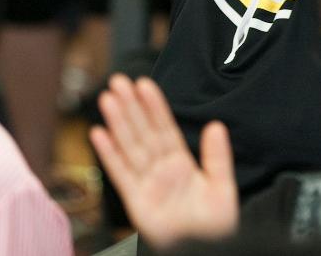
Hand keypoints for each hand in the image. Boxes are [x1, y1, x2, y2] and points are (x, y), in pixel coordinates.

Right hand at [89, 75, 238, 249]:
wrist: (205, 250)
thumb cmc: (214, 226)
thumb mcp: (222, 188)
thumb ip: (217, 157)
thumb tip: (217, 125)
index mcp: (181, 164)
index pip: (165, 128)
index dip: (154, 106)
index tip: (144, 84)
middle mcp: (161, 170)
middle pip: (142, 132)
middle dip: (130, 107)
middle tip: (118, 81)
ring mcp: (147, 184)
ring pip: (130, 147)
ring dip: (117, 123)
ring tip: (107, 99)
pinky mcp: (136, 202)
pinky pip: (120, 174)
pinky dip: (108, 154)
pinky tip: (99, 134)